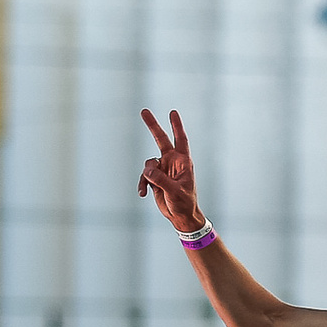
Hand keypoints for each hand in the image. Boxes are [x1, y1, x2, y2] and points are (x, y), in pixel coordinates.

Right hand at [138, 109, 206, 234]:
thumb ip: (160, 179)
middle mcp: (172, 162)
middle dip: (153, 126)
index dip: (177, 126)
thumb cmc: (184, 203)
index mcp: (183, 162)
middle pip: (161, 140)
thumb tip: (147, 169)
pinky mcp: (155, 178)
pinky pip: (144, 176)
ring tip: (148, 188)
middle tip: (144, 111)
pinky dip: (142, 183)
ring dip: (146, 175)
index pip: (181, 140)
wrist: (180, 215)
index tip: (172, 112)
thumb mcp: (174, 191)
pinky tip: (142, 194)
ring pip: (148, 163)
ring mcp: (163, 169)